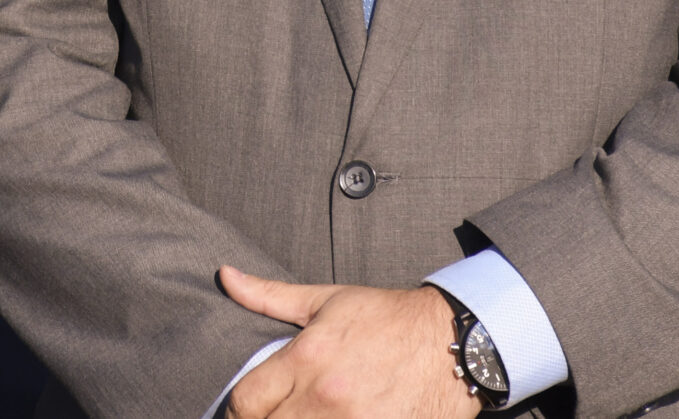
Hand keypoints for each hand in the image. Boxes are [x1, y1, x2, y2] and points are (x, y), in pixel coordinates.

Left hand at [221, 266, 478, 418]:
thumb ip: (269, 296)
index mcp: (307, 358)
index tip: (245, 412)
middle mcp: (326, 397)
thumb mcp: (327, 300)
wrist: (454, 342)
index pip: (245, 401)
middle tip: (269, 417)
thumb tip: (225, 275)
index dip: (237, 411)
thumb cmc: (388, 319)